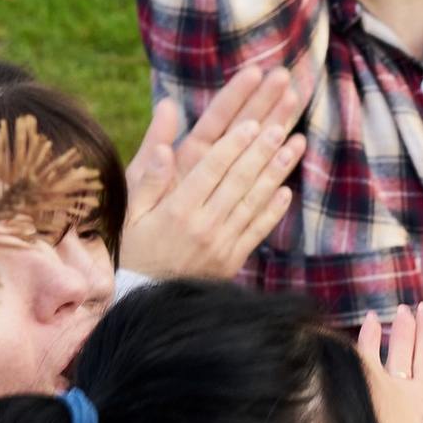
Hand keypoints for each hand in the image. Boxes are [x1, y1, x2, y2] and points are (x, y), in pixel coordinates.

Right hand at [118, 60, 305, 280]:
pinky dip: (273, 212)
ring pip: (253, 202)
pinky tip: (286, 192)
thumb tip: (164, 151)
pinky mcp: (232, 260)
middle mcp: (203, 226)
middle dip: (261, 152)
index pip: (211, 170)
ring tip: (292, 150)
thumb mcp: (130, 213)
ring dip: (275, 174)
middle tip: (279, 127)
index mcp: (178, 210)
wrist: (146, 298)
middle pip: (238, 182)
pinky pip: (257, 232)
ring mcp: (221, 245)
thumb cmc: (134, 248)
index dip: (234, 145)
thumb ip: (149, 181)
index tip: (252, 124)